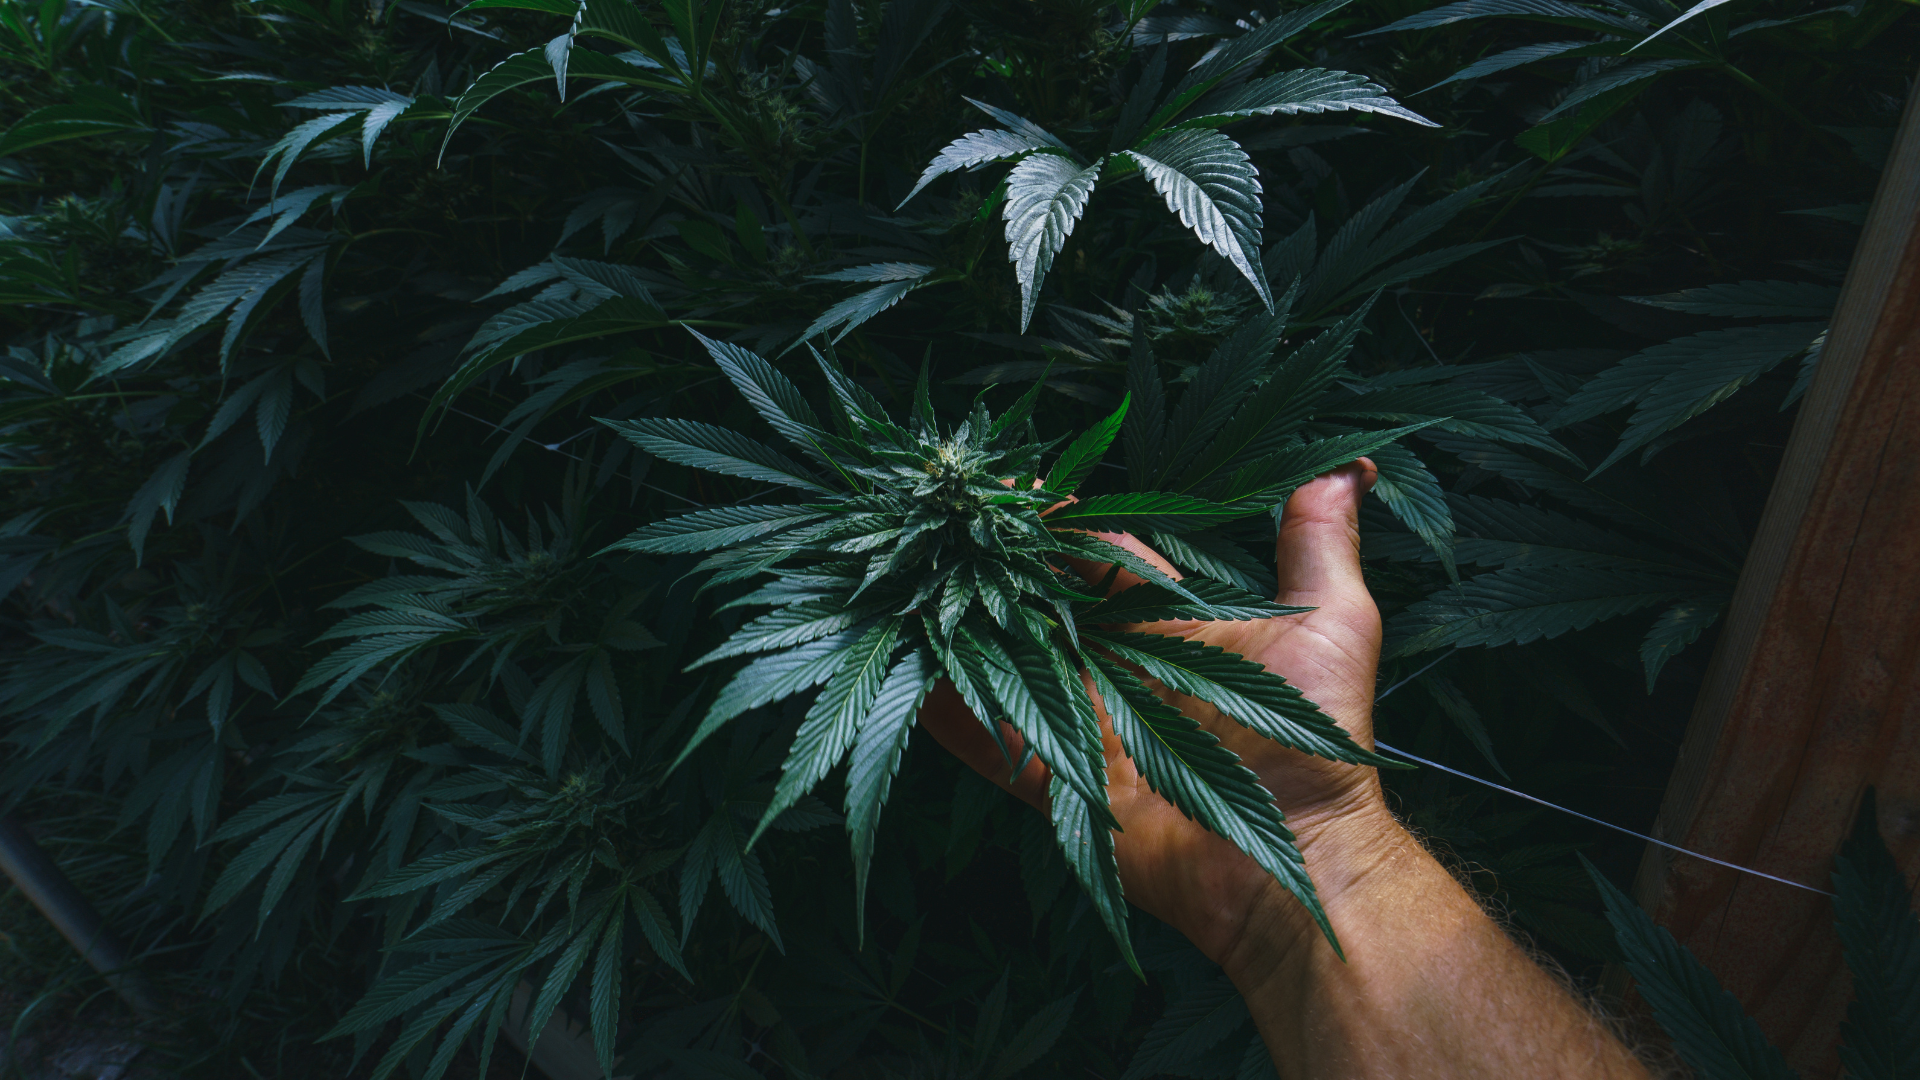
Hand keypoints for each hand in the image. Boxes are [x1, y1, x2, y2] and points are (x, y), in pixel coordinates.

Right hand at [917, 460, 1398, 966]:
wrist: (1301, 856)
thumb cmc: (1321, 739)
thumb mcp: (1334, 621)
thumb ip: (1320, 543)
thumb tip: (1355, 463)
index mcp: (1167, 625)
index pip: (1099, 554)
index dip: (1063, 521)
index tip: (1019, 486)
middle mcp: (1116, 668)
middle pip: (1041, 602)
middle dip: (996, 564)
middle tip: (944, 522)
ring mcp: (1082, 722)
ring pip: (1004, 663)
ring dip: (958, 628)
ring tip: (902, 583)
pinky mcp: (1057, 779)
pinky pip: (986, 741)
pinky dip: (945, 713)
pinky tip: (907, 675)